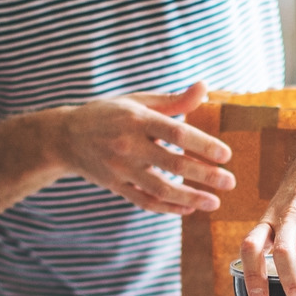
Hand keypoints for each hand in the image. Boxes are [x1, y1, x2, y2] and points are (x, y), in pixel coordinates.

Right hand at [56, 82, 233, 214]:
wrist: (65, 137)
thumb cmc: (110, 115)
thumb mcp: (138, 102)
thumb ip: (172, 100)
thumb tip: (203, 87)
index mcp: (137, 119)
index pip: (175, 132)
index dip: (202, 144)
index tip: (226, 155)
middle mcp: (128, 144)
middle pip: (172, 163)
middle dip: (204, 175)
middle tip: (230, 182)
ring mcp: (120, 168)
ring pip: (159, 188)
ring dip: (190, 198)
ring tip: (214, 203)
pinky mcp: (115, 186)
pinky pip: (145, 201)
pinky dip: (168, 208)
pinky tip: (189, 209)